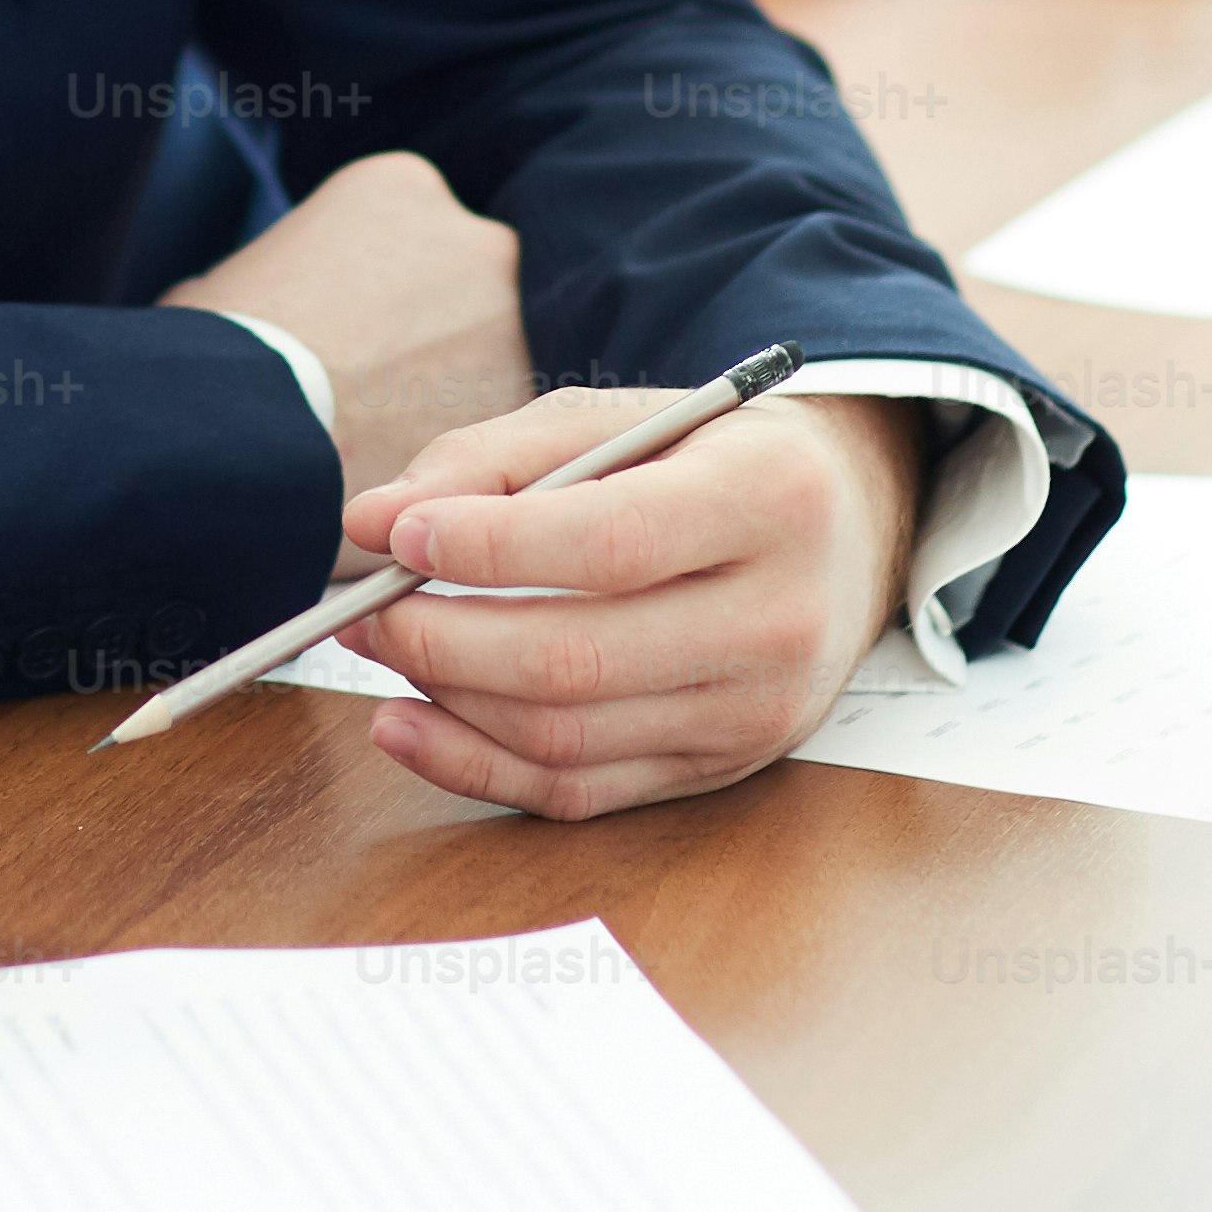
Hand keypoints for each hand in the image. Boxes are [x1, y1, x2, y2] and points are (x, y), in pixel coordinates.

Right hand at [157, 148, 531, 497]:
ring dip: (446, 396)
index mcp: (400, 188)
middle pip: (460, 291)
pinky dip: (461, 453)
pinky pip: (494, 428)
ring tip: (375, 447)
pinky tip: (403, 478)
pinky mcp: (522, 405)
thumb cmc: (224, 355)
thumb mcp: (223, 286)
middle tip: (367, 397)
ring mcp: (512, 320)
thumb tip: (245, 309)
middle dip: (424, 340)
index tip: (342, 337)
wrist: (255, 436)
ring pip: (485, 362)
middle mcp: (472, 239)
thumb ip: (270, 282)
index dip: (368, 294)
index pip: (404, 230)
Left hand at [327, 388, 920, 820]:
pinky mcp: (722, 769)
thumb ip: (492, 460)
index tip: (398, 535)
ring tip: (382, 647)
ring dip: (446, 698)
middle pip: (578, 658)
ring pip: (567, 735)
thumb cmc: (708, 461)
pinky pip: (580, 791)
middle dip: (440, 635)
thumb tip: (374, 521)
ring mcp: (757, 710)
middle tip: (364, 607)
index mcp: (768, 498)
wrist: (846, 529)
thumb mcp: (618, 420)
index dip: (488, 548)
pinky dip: (476, 765)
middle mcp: (779, 616)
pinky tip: (410, 723)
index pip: (610, 543)